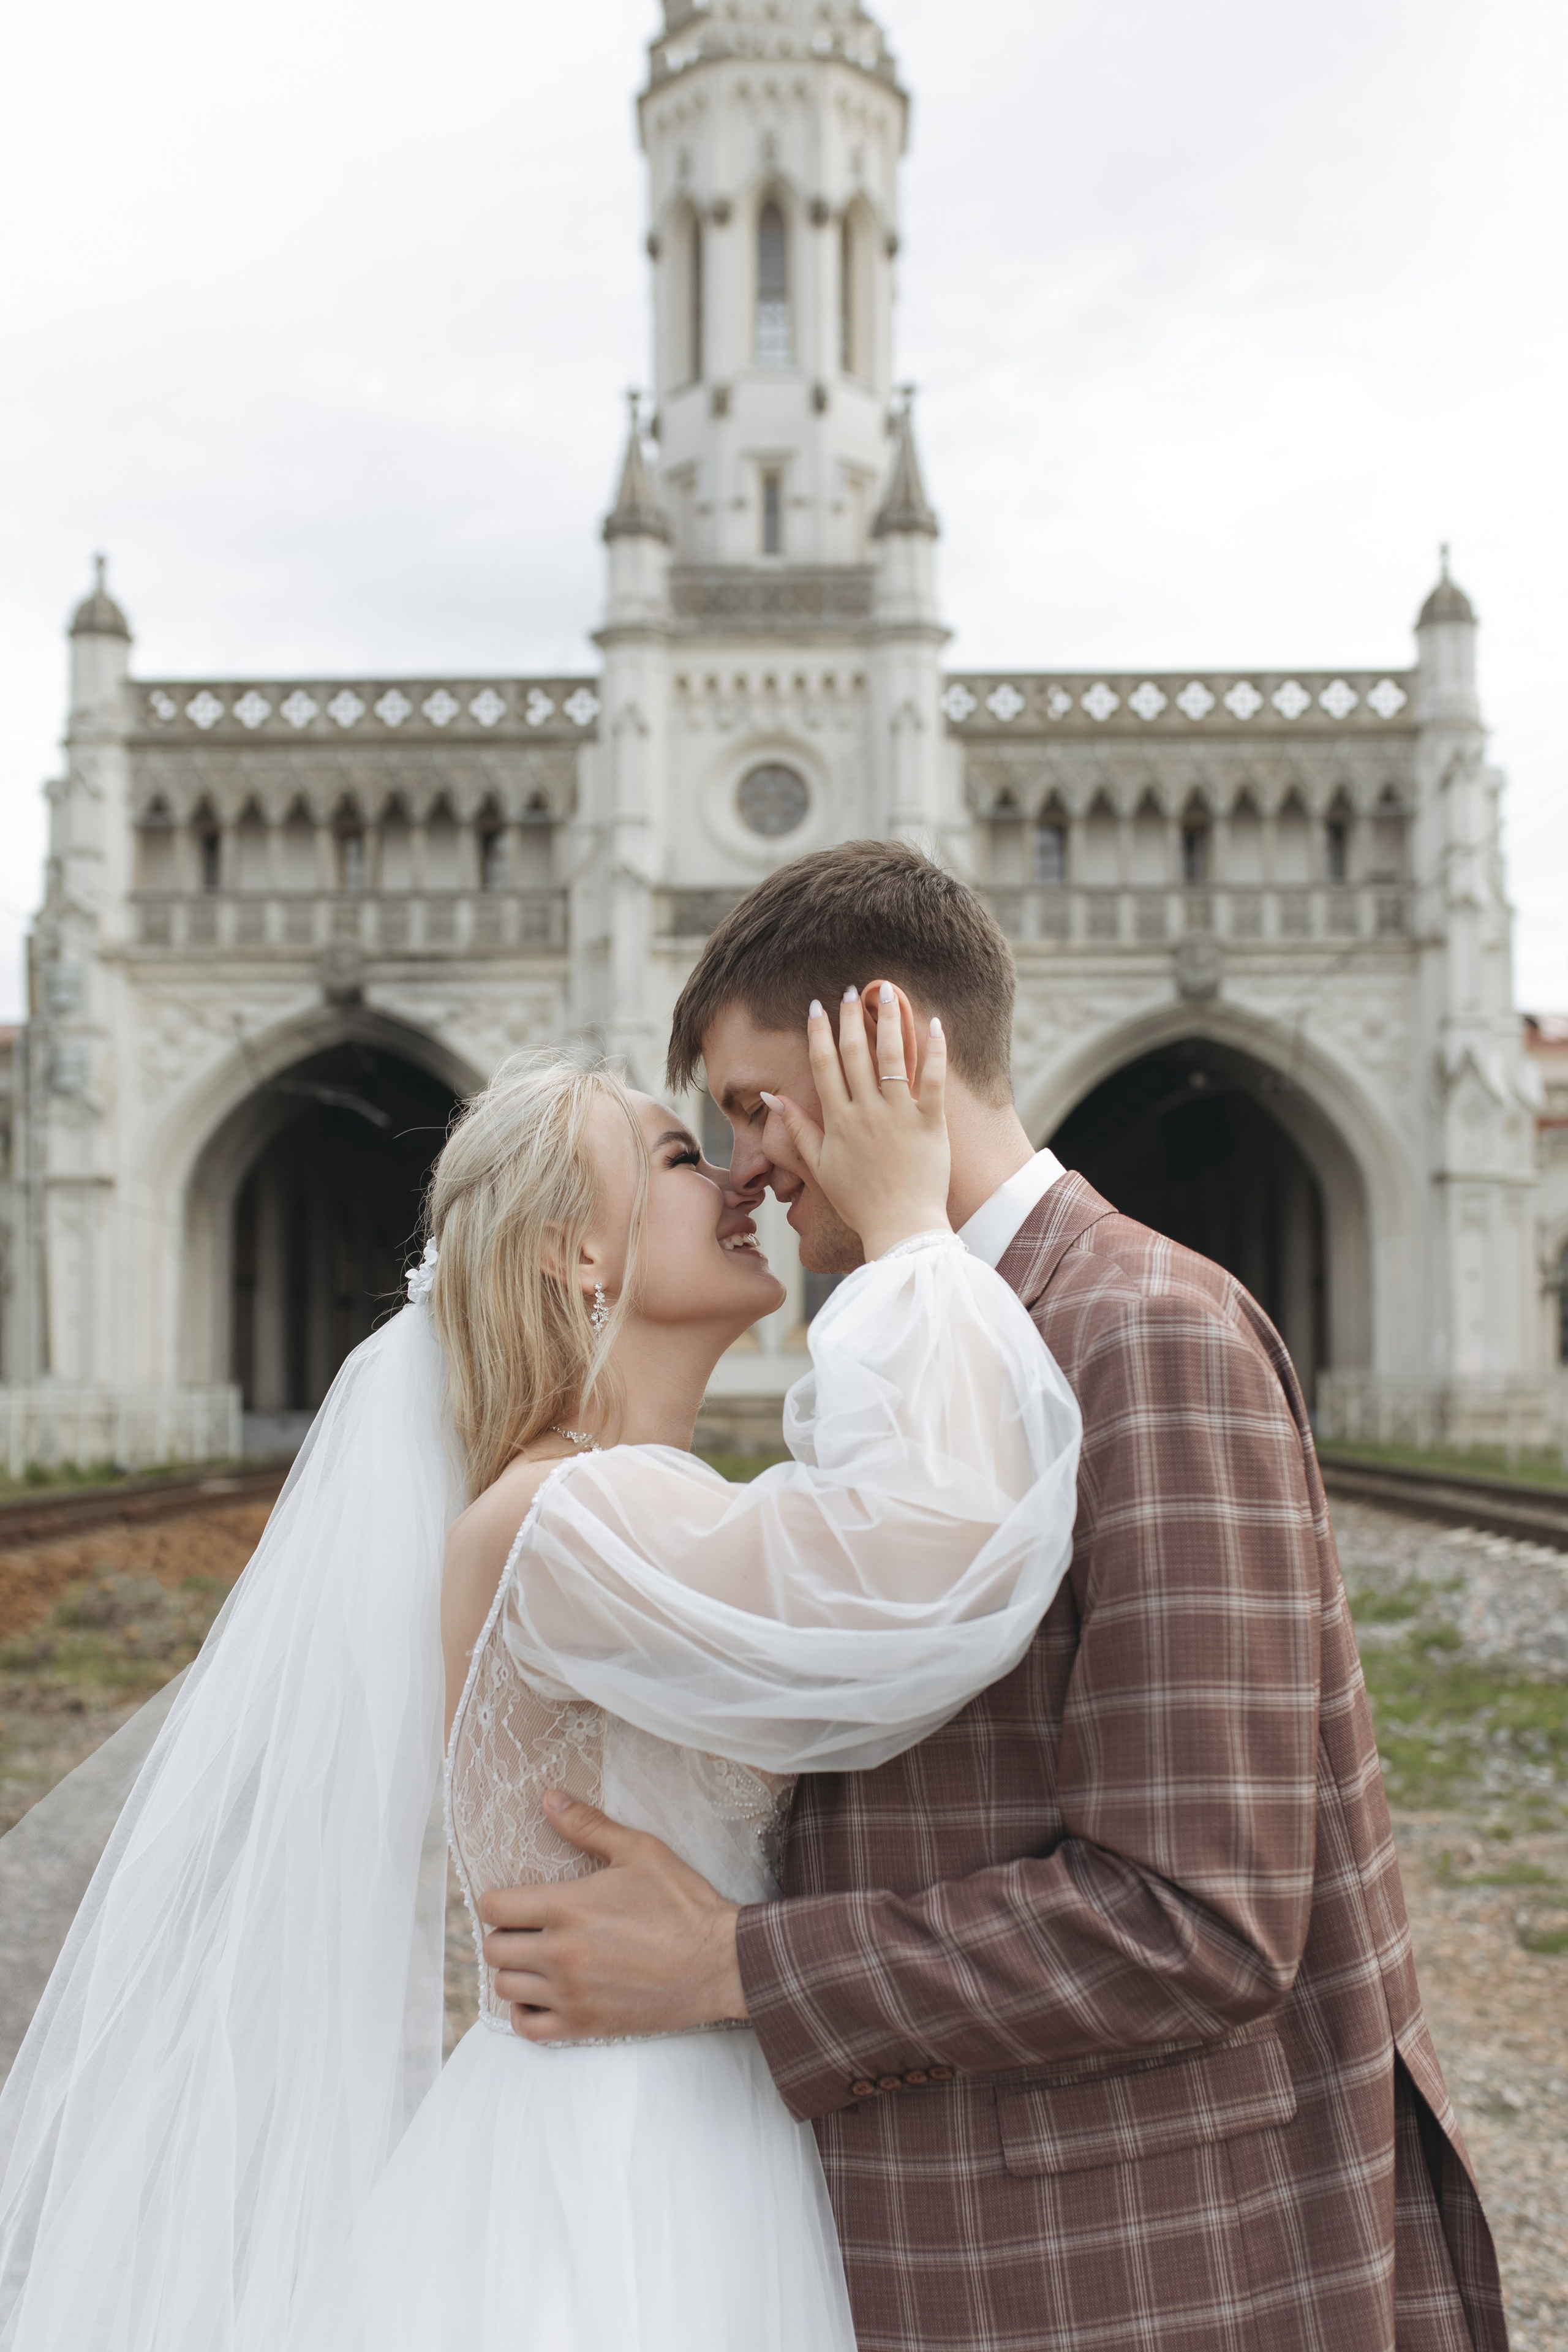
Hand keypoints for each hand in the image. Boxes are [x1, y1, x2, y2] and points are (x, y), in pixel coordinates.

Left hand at [479, 1791, 746, 2040]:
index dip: (498, 1900)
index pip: (493, 1907)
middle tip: (529, 1928)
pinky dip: (525, 2012)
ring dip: (515, 1971)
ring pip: (505, 1987)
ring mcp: (570, 1993)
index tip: (515, 1899)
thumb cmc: (682, 1902)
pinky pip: (526, 2027)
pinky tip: (543, 1994)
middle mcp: (559, 1953)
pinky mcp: (584, 2025)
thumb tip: (549, 1799)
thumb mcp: (639, 1850)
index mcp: (566, 1907)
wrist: (720, 1962)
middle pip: (493, 1949)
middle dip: (505, 1933)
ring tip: (537, 1959)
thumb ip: (588, 1825)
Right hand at [761, 984, 949, 1259]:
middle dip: (852, 1017)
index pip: (823, 1064)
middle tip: (853, 989)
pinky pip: (933, 1078)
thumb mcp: (819, 1166)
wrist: (900, 1227)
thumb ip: (796, 1129)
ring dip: (889, 1021)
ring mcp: (899, 1115)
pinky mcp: (930, 1123)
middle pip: (855, 1053)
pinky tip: (935, 1023)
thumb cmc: (859, 1201)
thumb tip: (772, 1097)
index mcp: (837, 1120)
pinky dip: (935, 1049)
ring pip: (891, 1057)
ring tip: (889, 992)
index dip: (819, 1031)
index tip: (818, 1006)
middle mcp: (865, 1111)